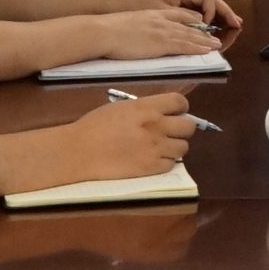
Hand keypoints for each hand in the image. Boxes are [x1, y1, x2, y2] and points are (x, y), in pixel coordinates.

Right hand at [70, 91, 195, 178]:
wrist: (79, 151)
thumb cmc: (94, 126)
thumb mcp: (120, 108)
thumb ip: (144, 109)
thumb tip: (161, 113)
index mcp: (146, 108)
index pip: (180, 102)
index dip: (181, 107)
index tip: (176, 112)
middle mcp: (156, 126)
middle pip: (189, 126)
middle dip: (182, 128)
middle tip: (171, 132)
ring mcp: (155, 148)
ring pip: (184, 147)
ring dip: (175, 147)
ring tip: (161, 148)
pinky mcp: (151, 168)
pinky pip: (171, 164)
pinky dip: (165, 162)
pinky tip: (152, 159)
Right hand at [94, 6, 229, 60]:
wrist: (102, 31)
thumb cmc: (109, 30)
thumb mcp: (129, 23)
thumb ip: (140, 27)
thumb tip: (141, 35)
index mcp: (154, 14)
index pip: (179, 15)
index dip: (193, 21)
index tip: (201, 26)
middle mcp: (161, 20)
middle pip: (189, 25)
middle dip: (204, 32)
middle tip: (215, 38)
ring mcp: (162, 31)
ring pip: (190, 35)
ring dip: (205, 41)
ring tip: (216, 45)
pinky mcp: (161, 42)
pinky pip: (184, 45)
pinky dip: (197, 48)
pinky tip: (206, 50)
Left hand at [142, 0, 244, 38]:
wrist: (122, 3)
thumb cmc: (140, 4)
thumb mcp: (163, 11)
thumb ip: (184, 16)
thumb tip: (202, 22)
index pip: (208, 0)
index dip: (215, 13)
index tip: (211, 26)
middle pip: (212, 2)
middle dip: (226, 12)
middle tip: (238, 23)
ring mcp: (183, 0)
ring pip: (208, 7)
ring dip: (220, 15)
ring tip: (232, 23)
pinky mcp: (178, 7)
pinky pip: (199, 12)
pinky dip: (209, 18)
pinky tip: (214, 26)